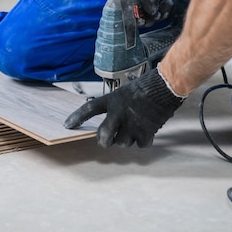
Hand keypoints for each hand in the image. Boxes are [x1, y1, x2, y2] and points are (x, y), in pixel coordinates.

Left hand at [63, 68, 184, 147]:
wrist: (164, 86)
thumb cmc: (144, 88)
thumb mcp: (123, 93)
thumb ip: (114, 109)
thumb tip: (109, 128)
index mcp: (112, 100)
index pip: (89, 109)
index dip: (76, 117)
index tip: (67, 125)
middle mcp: (119, 114)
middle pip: (103, 137)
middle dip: (104, 141)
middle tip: (107, 139)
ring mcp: (131, 124)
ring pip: (122, 143)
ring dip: (127, 139)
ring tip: (134, 127)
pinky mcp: (145, 132)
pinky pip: (139, 144)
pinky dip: (142, 140)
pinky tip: (145, 130)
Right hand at [119, 0, 175, 17]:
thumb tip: (151, 13)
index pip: (123, 14)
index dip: (131, 21)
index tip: (142, 21)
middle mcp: (132, 1)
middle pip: (138, 19)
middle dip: (150, 18)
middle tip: (160, 13)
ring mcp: (144, 3)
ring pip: (150, 18)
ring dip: (160, 15)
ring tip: (168, 4)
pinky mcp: (155, 4)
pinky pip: (158, 14)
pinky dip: (165, 12)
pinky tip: (170, 4)